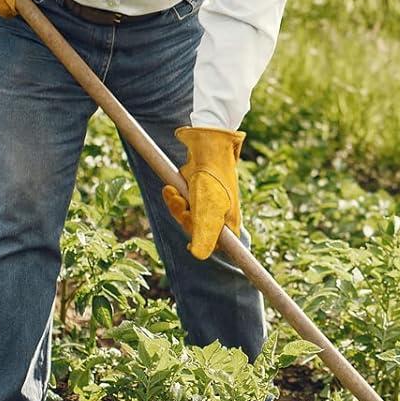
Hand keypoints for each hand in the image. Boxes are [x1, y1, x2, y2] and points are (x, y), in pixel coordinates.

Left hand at [163, 127, 244, 259]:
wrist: (207, 144)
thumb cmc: (211, 176)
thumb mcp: (207, 207)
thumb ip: (203, 233)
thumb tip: (198, 256)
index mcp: (229, 224)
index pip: (214, 247)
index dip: (201, 246)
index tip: (187, 245)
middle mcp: (221, 217)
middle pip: (196, 233)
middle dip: (182, 218)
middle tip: (179, 202)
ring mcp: (209, 206)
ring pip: (186, 218)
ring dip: (176, 205)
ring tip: (172, 190)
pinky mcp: (198, 195)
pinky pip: (182, 204)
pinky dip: (174, 197)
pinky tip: (170, 188)